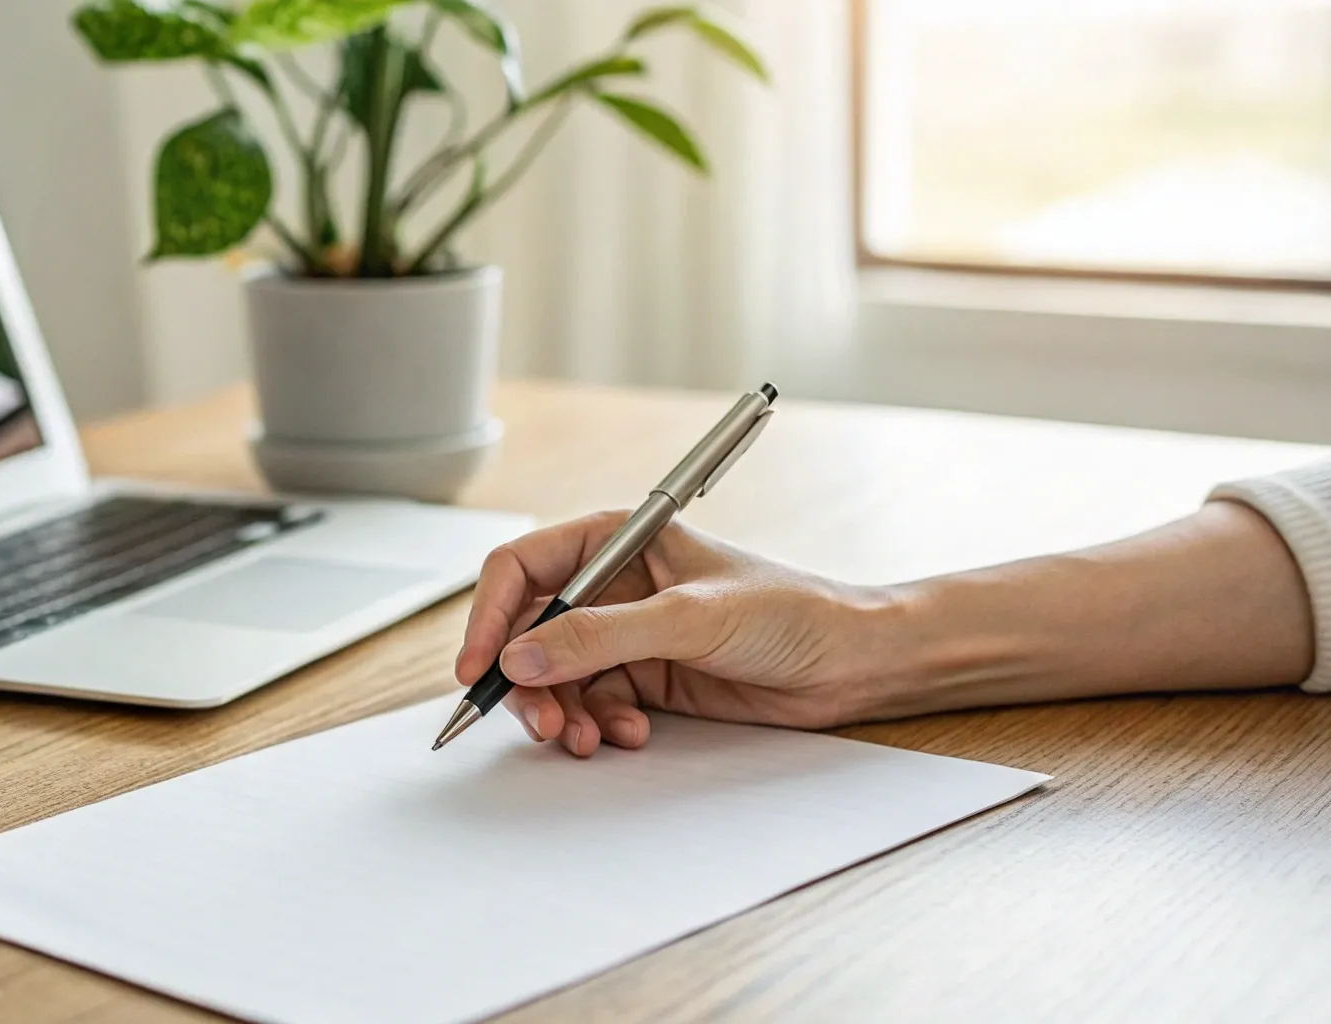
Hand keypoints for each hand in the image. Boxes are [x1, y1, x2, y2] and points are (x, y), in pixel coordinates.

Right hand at [454, 512, 901, 757]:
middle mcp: (612, 585)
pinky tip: (630, 734)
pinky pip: (592, 704)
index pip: (523, 569)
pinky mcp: (645, 679)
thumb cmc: (791, 612)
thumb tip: (524, 655)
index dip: (490, 615)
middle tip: (538, 720)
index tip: (480, 665)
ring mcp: (626, 634)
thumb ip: (602, 636)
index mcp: (616, 539)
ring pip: (556, 677)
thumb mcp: (690, 617)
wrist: (850, 663)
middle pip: (529, 631)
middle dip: (526, 679)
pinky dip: (598, 725)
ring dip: (562, 711)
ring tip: (584, 738)